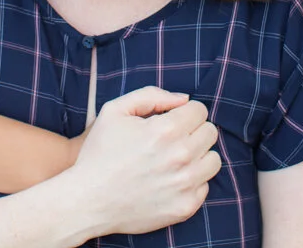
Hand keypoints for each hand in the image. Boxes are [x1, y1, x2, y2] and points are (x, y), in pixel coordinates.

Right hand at [68, 87, 220, 235]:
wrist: (88, 200)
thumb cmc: (100, 153)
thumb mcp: (115, 111)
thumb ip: (151, 96)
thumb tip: (184, 99)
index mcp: (165, 130)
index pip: (200, 110)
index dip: (185, 112)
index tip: (172, 121)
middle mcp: (180, 156)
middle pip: (210, 132)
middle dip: (194, 131)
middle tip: (173, 140)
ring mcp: (185, 184)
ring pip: (214, 160)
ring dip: (198, 156)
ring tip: (175, 160)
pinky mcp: (185, 207)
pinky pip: (205, 186)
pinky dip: (192, 182)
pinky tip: (170, 180)